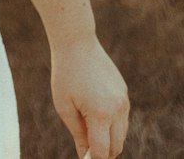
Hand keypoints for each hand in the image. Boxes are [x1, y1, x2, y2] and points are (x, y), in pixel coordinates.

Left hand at [50, 34, 129, 158]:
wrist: (76, 42)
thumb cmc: (65, 74)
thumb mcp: (65, 106)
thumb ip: (78, 134)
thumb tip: (86, 156)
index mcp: (101, 114)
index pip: (102, 151)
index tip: (85, 157)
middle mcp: (118, 109)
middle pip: (116, 146)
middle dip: (102, 152)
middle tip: (86, 148)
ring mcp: (124, 100)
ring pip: (122, 134)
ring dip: (109, 138)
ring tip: (89, 129)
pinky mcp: (124, 93)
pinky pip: (123, 119)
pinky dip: (113, 124)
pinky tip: (96, 113)